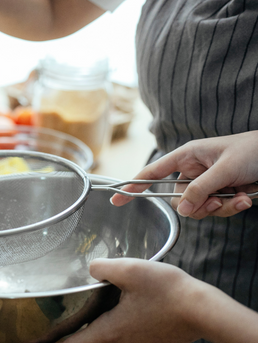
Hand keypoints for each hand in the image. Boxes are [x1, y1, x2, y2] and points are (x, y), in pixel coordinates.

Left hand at [64, 258, 204, 342]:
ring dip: (92, 334)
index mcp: (110, 330)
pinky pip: (123, 340)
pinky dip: (111, 332)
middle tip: (55, 332)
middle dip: (72, 338)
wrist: (203, 309)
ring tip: (80, 324)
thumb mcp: (129, 270)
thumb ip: (102, 268)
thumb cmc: (167, 291)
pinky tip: (112, 316)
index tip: (40, 341)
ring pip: (106, 342)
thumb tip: (90, 269)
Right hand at [110, 131, 257, 218]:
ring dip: (220, 208)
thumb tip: (181, 210)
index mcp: (187, 156)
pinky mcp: (221, 193)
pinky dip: (232, 207)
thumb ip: (200, 190)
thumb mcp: (224, 169)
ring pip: (198, 208)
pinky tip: (246, 198)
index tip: (117, 200)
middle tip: (217, 201)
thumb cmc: (252, 151)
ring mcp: (207, 183)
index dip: (134, 185)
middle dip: (199, 205)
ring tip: (238, 197)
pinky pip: (216, 210)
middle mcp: (193, 170)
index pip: (152, 172)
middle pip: (179, 199)